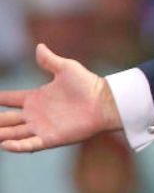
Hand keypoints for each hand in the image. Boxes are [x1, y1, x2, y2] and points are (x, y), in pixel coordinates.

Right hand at [0, 44, 121, 152]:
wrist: (105, 101)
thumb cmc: (88, 84)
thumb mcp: (66, 68)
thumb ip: (49, 60)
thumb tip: (39, 46)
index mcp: (36, 97)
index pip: (10, 99)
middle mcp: (35, 114)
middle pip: (6, 119)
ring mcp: (41, 127)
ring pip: (13, 133)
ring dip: (1, 133)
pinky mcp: (50, 138)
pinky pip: (29, 144)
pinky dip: (16, 145)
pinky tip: (4, 144)